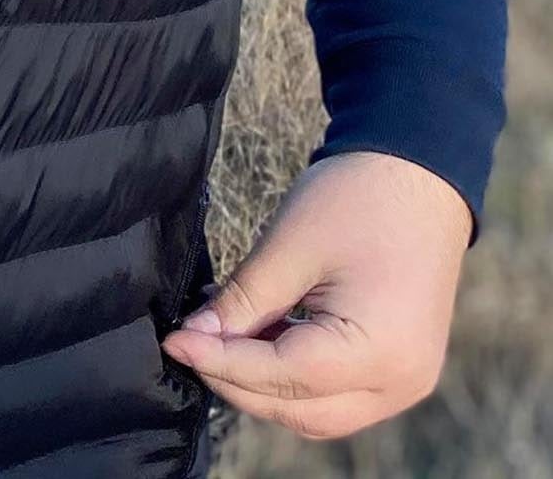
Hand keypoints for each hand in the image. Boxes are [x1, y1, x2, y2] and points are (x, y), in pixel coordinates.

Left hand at [162, 150, 471, 438]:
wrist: (418, 177)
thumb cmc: (356, 201)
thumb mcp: (290, 246)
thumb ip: (244, 300)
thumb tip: (196, 337)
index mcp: (379, 353)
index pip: (285, 377)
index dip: (222, 363)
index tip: (173, 343)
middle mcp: (400, 384)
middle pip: (303, 409)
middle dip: (239, 384)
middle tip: (189, 345)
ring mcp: (405, 384)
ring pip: (318, 412)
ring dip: (263, 387)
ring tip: (216, 342)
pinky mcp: (399, 370)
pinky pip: (337, 395)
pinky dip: (292, 378)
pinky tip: (254, 340)